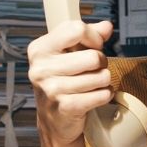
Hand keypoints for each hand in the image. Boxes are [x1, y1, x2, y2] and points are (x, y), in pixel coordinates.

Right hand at [27, 19, 114, 144]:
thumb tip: (106, 26)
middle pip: (93, 56)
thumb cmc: (62, 81)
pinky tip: (94, 96)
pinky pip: (102, 95)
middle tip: (93, 70)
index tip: (93, 46)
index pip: (76, 29)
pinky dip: (104, 95)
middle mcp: (41, 68)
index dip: (93, 37)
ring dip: (103, 81)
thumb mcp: (69, 53)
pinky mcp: (66, 107)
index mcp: (40, 49)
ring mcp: (52, 89)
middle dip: (101, 63)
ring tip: (92, 84)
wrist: (53, 119)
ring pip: (101, 77)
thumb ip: (89, 36)